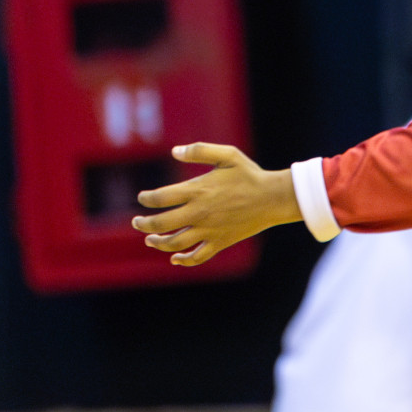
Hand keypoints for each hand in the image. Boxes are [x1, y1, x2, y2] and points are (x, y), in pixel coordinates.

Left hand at [132, 144, 300, 265]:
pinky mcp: (220, 242)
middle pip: (160, 224)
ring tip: (149, 240)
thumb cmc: (250, 175)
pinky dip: (183, 260)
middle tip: (137, 222)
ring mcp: (209, 230)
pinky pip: (197, 257)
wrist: (273, 198)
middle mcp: (199, 213)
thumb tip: (175, 152)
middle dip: (143, 224)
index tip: (143, 198)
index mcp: (198, 191)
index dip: (146, 198)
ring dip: (157, 243)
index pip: (160, 198)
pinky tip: (175, 258)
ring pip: (174, 243)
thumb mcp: (228, 155)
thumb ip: (200, 150)